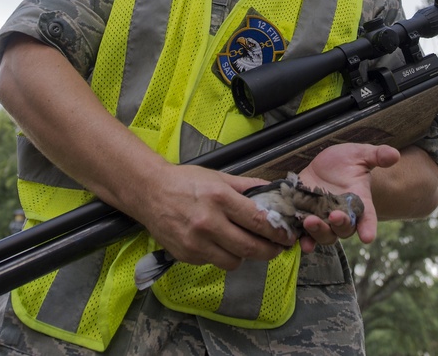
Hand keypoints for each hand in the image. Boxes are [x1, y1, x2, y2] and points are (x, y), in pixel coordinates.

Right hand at [127, 163, 297, 270]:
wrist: (149, 192)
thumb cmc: (185, 181)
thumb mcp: (218, 176)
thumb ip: (247, 186)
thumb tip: (274, 192)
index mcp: (219, 198)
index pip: (258, 221)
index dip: (278, 232)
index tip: (288, 236)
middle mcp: (208, 222)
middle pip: (250, 247)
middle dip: (270, 251)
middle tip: (277, 248)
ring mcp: (196, 242)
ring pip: (234, 261)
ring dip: (245, 255)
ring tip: (245, 244)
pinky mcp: (186, 255)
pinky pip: (215, 262)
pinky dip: (222, 255)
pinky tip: (219, 242)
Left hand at [296, 143, 400, 251]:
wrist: (323, 166)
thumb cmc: (346, 161)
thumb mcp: (359, 154)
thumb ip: (376, 155)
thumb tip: (394, 154)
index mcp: (359, 202)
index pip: (368, 218)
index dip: (368, 228)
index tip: (368, 237)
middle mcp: (342, 215)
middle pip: (344, 229)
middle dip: (340, 225)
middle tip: (334, 216)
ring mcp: (324, 219)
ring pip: (324, 235)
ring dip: (318, 233)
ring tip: (310, 222)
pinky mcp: (305, 218)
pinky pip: (304, 234)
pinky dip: (301, 239)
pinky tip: (297, 239)